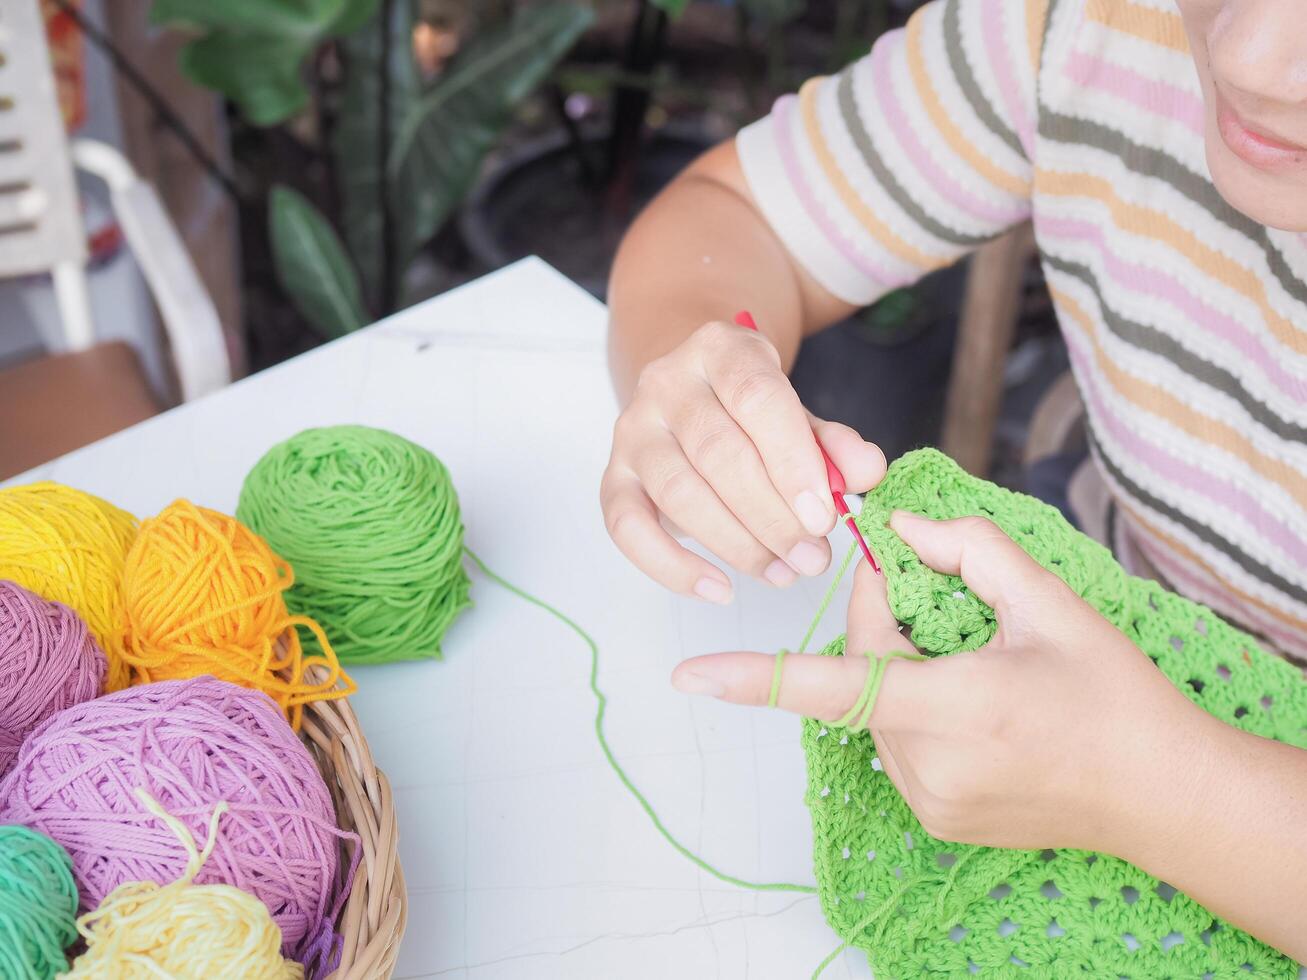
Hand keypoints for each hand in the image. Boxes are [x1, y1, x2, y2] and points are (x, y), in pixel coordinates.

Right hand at [600, 320, 885, 602]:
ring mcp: (633, 430)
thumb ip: (834, 443)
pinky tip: (719, 588)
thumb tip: (865, 473)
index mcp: (720, 349)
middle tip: (812, 557)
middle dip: (772, 516)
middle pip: (717, 452)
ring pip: (678, 492)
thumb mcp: (799, 414)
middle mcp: (666, 382)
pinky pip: (628, 527)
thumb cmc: (752, 412)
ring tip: (782, 573)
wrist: (690, 394)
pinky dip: (671, 566)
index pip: (757, 398)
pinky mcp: (614, 477)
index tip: (825, 516)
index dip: (793, 461)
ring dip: (736, 544)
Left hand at [671, 511, 1206, 853]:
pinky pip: (896, 743)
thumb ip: (970, 549)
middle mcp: (926, 765)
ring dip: (901, 669)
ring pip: (876, 708)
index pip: (832, 687)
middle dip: (884, 624)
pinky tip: (977, 704)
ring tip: (976, 660)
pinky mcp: (933, 820)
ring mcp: (926, 802)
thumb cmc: (1113, 694)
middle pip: (862, 674)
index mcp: (952, 709)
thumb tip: (899, 527)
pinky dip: (916, 709)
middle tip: (932, 587)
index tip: (685, 676)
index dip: (751, 679)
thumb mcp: (1052, 603)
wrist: (1164, 795)